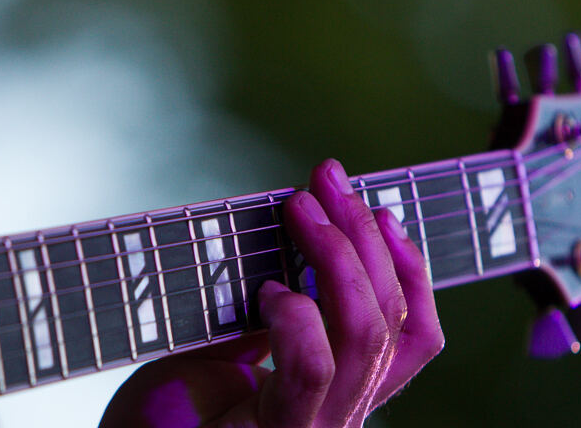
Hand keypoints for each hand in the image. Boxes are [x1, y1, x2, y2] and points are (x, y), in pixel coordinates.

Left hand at [100, 159, 444, 427]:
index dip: (411, 270)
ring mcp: (313, 427)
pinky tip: (265, 291)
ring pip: (365, 335)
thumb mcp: (225, 353)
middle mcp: (340, 414)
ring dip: (337, 254)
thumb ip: (267, 317)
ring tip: (299, 208)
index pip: (414, 336)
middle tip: (326, 178)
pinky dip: (296, 317)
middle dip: (363, 235)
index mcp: (339, 394)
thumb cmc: (166, 418)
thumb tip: (287, 245)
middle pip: (390, 320)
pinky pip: (310, 367)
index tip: (384, 211)